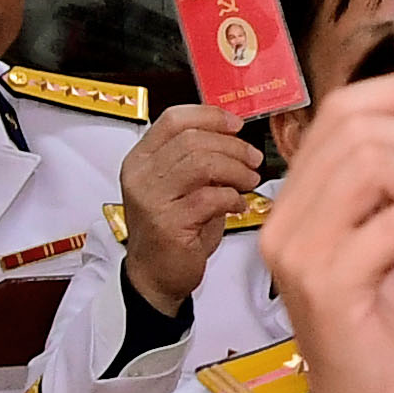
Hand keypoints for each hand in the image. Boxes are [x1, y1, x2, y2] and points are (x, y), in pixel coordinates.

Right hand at [117, 105, 264, 313]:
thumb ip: (195, 160)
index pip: (173, 119)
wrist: (155, 276)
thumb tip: (233, 137)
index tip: (235, 125)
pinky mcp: (169, 223)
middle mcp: (141, 175)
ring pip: (202, 163)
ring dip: (235, 169)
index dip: (210, 116)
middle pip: (192, 139)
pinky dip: (232, 197)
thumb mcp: (178, 187)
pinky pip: (211, 197)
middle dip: (232, 146)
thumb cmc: (172, 230)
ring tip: (249, 180)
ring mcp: (152, 199)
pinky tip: (238, 205)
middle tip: (253, 158)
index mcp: (140, 159)